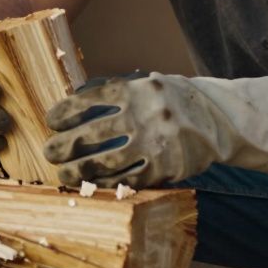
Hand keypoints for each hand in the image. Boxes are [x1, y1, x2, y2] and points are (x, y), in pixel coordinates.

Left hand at [43, 72, 267, 188]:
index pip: (90, 100)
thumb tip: (73, 102)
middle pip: (92, 134)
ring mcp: (156, 143)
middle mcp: (145, 115)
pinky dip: (106, 182)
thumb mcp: (147, 84)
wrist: (218, 118)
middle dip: (64, 145)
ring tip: (62, 173)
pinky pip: (129, 179)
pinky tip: (91, 184)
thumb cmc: (172, 99)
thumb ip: (114, 93)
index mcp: (137, 90)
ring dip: (79, 170)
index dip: (65, 112)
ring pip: (107, 162)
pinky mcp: (165, 168)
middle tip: (49, 151)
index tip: (51, 120)